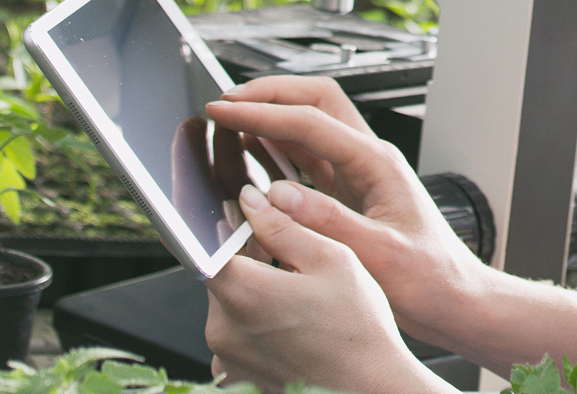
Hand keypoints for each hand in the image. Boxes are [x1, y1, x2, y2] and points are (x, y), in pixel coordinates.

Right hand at [203, 76, 487, 346]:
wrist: (452, 298)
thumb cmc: (428, 278)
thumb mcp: (378, 253)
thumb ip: (329, 222)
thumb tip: (278, 194)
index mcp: (377, 163)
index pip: (311, 121)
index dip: (263, 113)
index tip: (224, 111)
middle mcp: (369, 158)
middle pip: (316, 102)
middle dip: (269, 94)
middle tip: (224, 104)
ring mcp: (359, 173)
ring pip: (311, 124)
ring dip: (272, 116)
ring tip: (231, 120)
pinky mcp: (350, 193)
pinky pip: (309, 157)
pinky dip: (278, 148)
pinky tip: (253, 154)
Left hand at [205, 183, 446, 393]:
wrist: (368, 389)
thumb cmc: (357, 329)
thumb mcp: (331, 259)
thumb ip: (284, 226)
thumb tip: (252, 201)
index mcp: (243, 293)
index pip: (209, 244)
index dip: (227, 225)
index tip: (246, 218)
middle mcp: (223, 329)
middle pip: (220, 274)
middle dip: (248, 259)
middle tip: (290, 257)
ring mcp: (226, 358)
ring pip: (228, 304)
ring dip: (253, 290)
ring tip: (299, 295)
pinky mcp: (236, 376)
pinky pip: (235, 335)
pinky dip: (256, 322)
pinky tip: (292, 322)